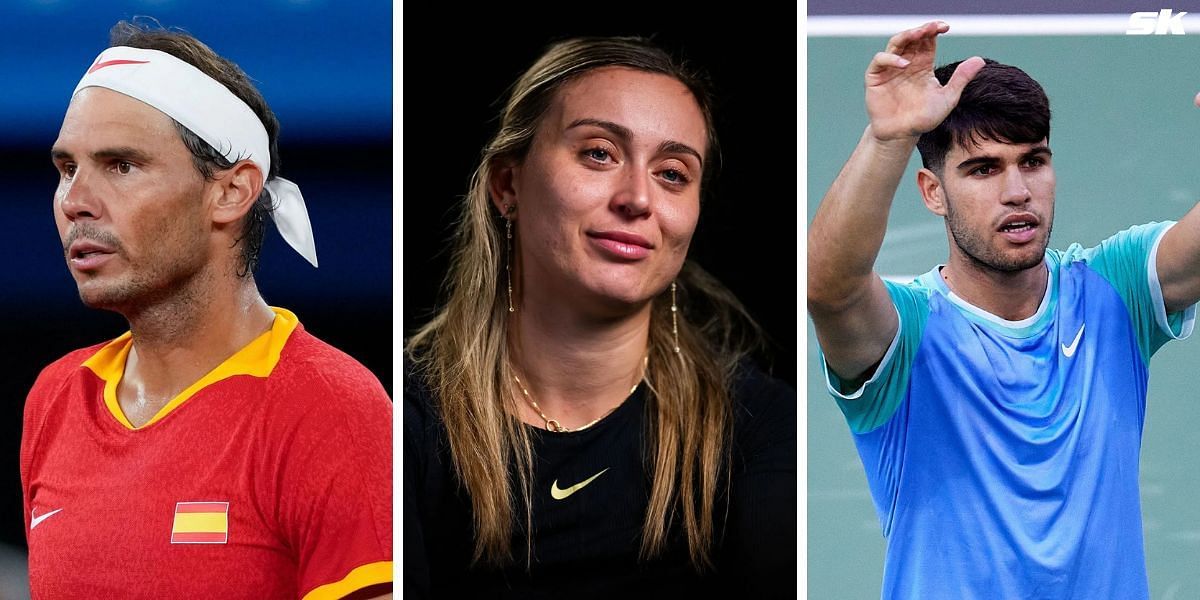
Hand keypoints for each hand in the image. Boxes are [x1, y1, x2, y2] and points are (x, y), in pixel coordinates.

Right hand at [865, 21, 984, 141]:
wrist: (902, 135)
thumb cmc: (923, 119)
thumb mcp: (947, 98)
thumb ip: (960, 79)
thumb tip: (980, 60)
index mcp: (922, 65)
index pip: (927, 42)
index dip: (934, 31)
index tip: (945, 27)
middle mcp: (906, 64)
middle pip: (912, 39)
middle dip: (921, 30)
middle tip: (932, 27)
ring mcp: (889, 69)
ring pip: (895, 43)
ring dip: (906, 36)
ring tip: (919, 34)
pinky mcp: (875, 78)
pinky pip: (880, 60)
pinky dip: (890, 58)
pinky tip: (904, 64)